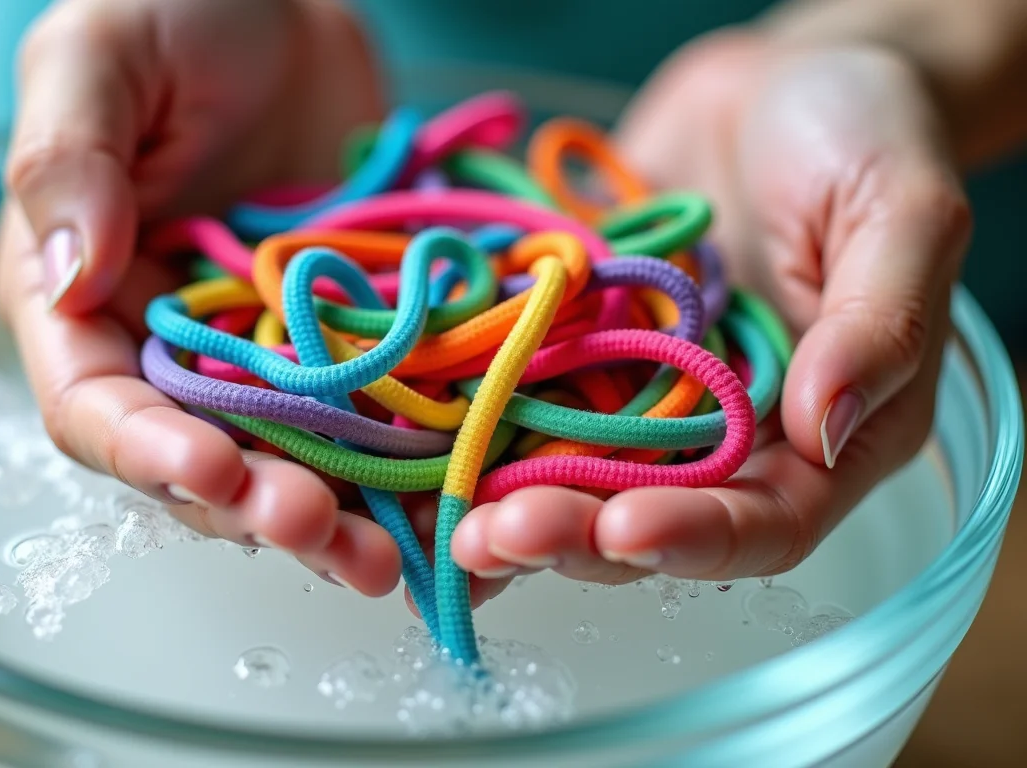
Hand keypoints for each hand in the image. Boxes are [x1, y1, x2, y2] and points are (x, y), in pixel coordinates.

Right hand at [0, 0, 406, 594]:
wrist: (287, 2)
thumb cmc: (174, 8)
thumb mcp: (97, 55)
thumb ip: (68, 160)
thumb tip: (68, 277)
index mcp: (79, 297)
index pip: (94, 404)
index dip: (148, 452)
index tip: (213, 472)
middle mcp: (165, 345)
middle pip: (197, 460)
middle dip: (254, 505)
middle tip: (317, 530)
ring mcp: (259, 355)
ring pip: (287, 462)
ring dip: (335, 517)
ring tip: (389, 557)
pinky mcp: (340, 345)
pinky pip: (369, 419)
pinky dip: (404, 468)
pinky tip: (446, 503)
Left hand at [450, 31, 970, 585]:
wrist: (765, 88)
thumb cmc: (858, 133)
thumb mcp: (900, 210)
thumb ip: (880, 321)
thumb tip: (827, 426)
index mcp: (818, 434)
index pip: (766, 521)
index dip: (696, 538)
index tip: (626, 531)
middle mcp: (719, 438)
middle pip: (644, 518)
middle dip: (570, 534)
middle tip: (496, 537)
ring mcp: (634, 398)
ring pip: (566, 478)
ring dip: (501, 505)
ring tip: (442, 519)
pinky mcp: (571, 355)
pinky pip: (515, 401)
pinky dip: (462, 432)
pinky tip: (404, 455)